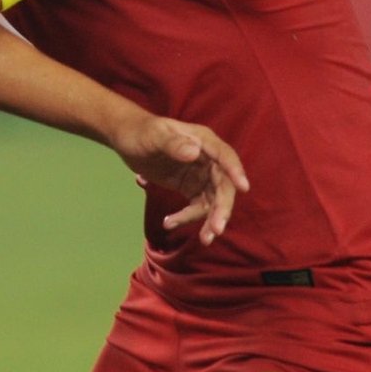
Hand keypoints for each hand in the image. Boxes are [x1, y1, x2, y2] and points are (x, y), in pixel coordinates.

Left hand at [107, 115, 249, 245]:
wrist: (126, 138)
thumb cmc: (141, 131)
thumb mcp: (154, 136)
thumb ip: (173, 144)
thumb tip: (194, 153)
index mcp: (203, 141)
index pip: (225, 156)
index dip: (236, 171)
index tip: (244, 188)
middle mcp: (207, 159)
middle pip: (223, 185)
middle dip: (222, 208)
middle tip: (216, 230)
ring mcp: (200, 175)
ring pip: (213, 201)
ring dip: (209, 220)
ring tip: (204, 240)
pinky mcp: (191, 188)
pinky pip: (197, 207)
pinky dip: (187, 218)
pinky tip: (169, 223)